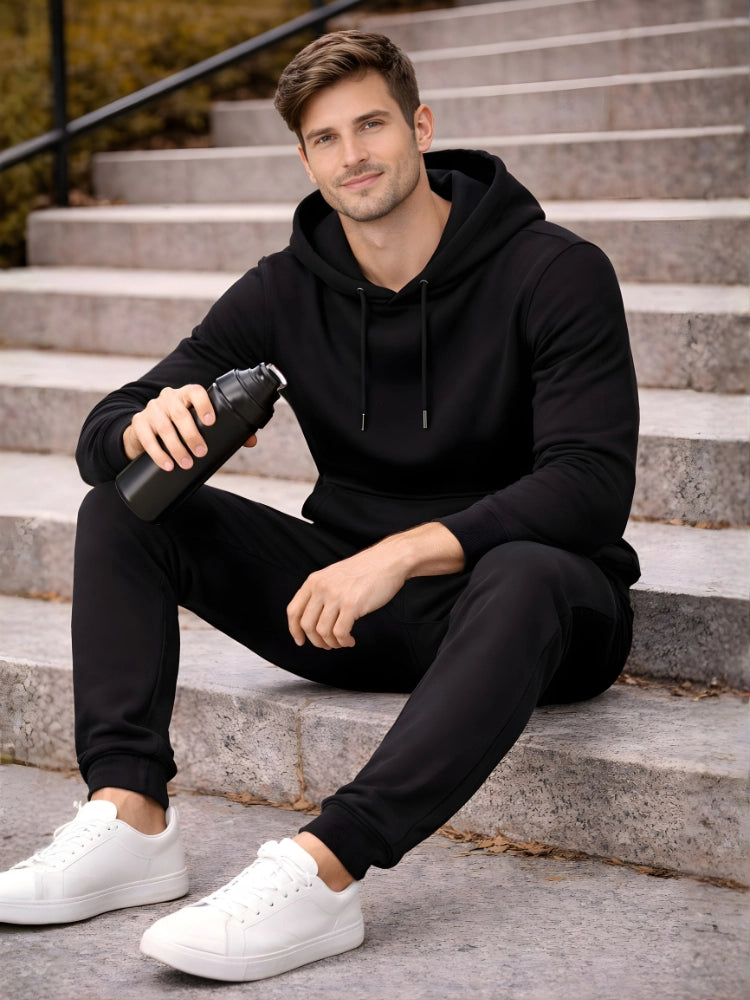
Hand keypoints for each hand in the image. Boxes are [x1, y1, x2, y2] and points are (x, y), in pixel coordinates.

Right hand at [123, 384, 214, 470]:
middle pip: (180, 414)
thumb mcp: (191, 421)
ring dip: (177, 448)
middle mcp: (168, 397)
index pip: (195, 392)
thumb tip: (236, 444)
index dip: (204, 405)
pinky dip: (159, 454)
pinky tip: (168, 465)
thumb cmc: (178, 427)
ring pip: (165, 428)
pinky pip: (148, 439)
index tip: (210, 422)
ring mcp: (152, 408)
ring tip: (187, 463)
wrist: (146, 429)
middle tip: (201, 452)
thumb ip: (207, 427)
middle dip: (192, 435)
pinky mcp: (139, 421)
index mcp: (185, 394)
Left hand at [286, 522, 464, 649]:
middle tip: (327, 645)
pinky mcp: (352, 605)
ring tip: (342, 642)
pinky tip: (350, 640)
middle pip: (307, 625)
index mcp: (314, 581)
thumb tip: (313, 620)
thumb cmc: (365, 570)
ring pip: (323, 632)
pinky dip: (343, 641)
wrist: (389, 560)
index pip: (293, 611)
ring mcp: (336, 596)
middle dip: (316, 641)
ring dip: (331, 643)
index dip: (294, 630)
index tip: (300, 641)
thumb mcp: (334, 576)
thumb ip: (322, 592)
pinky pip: (340, 633)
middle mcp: (322, 588)